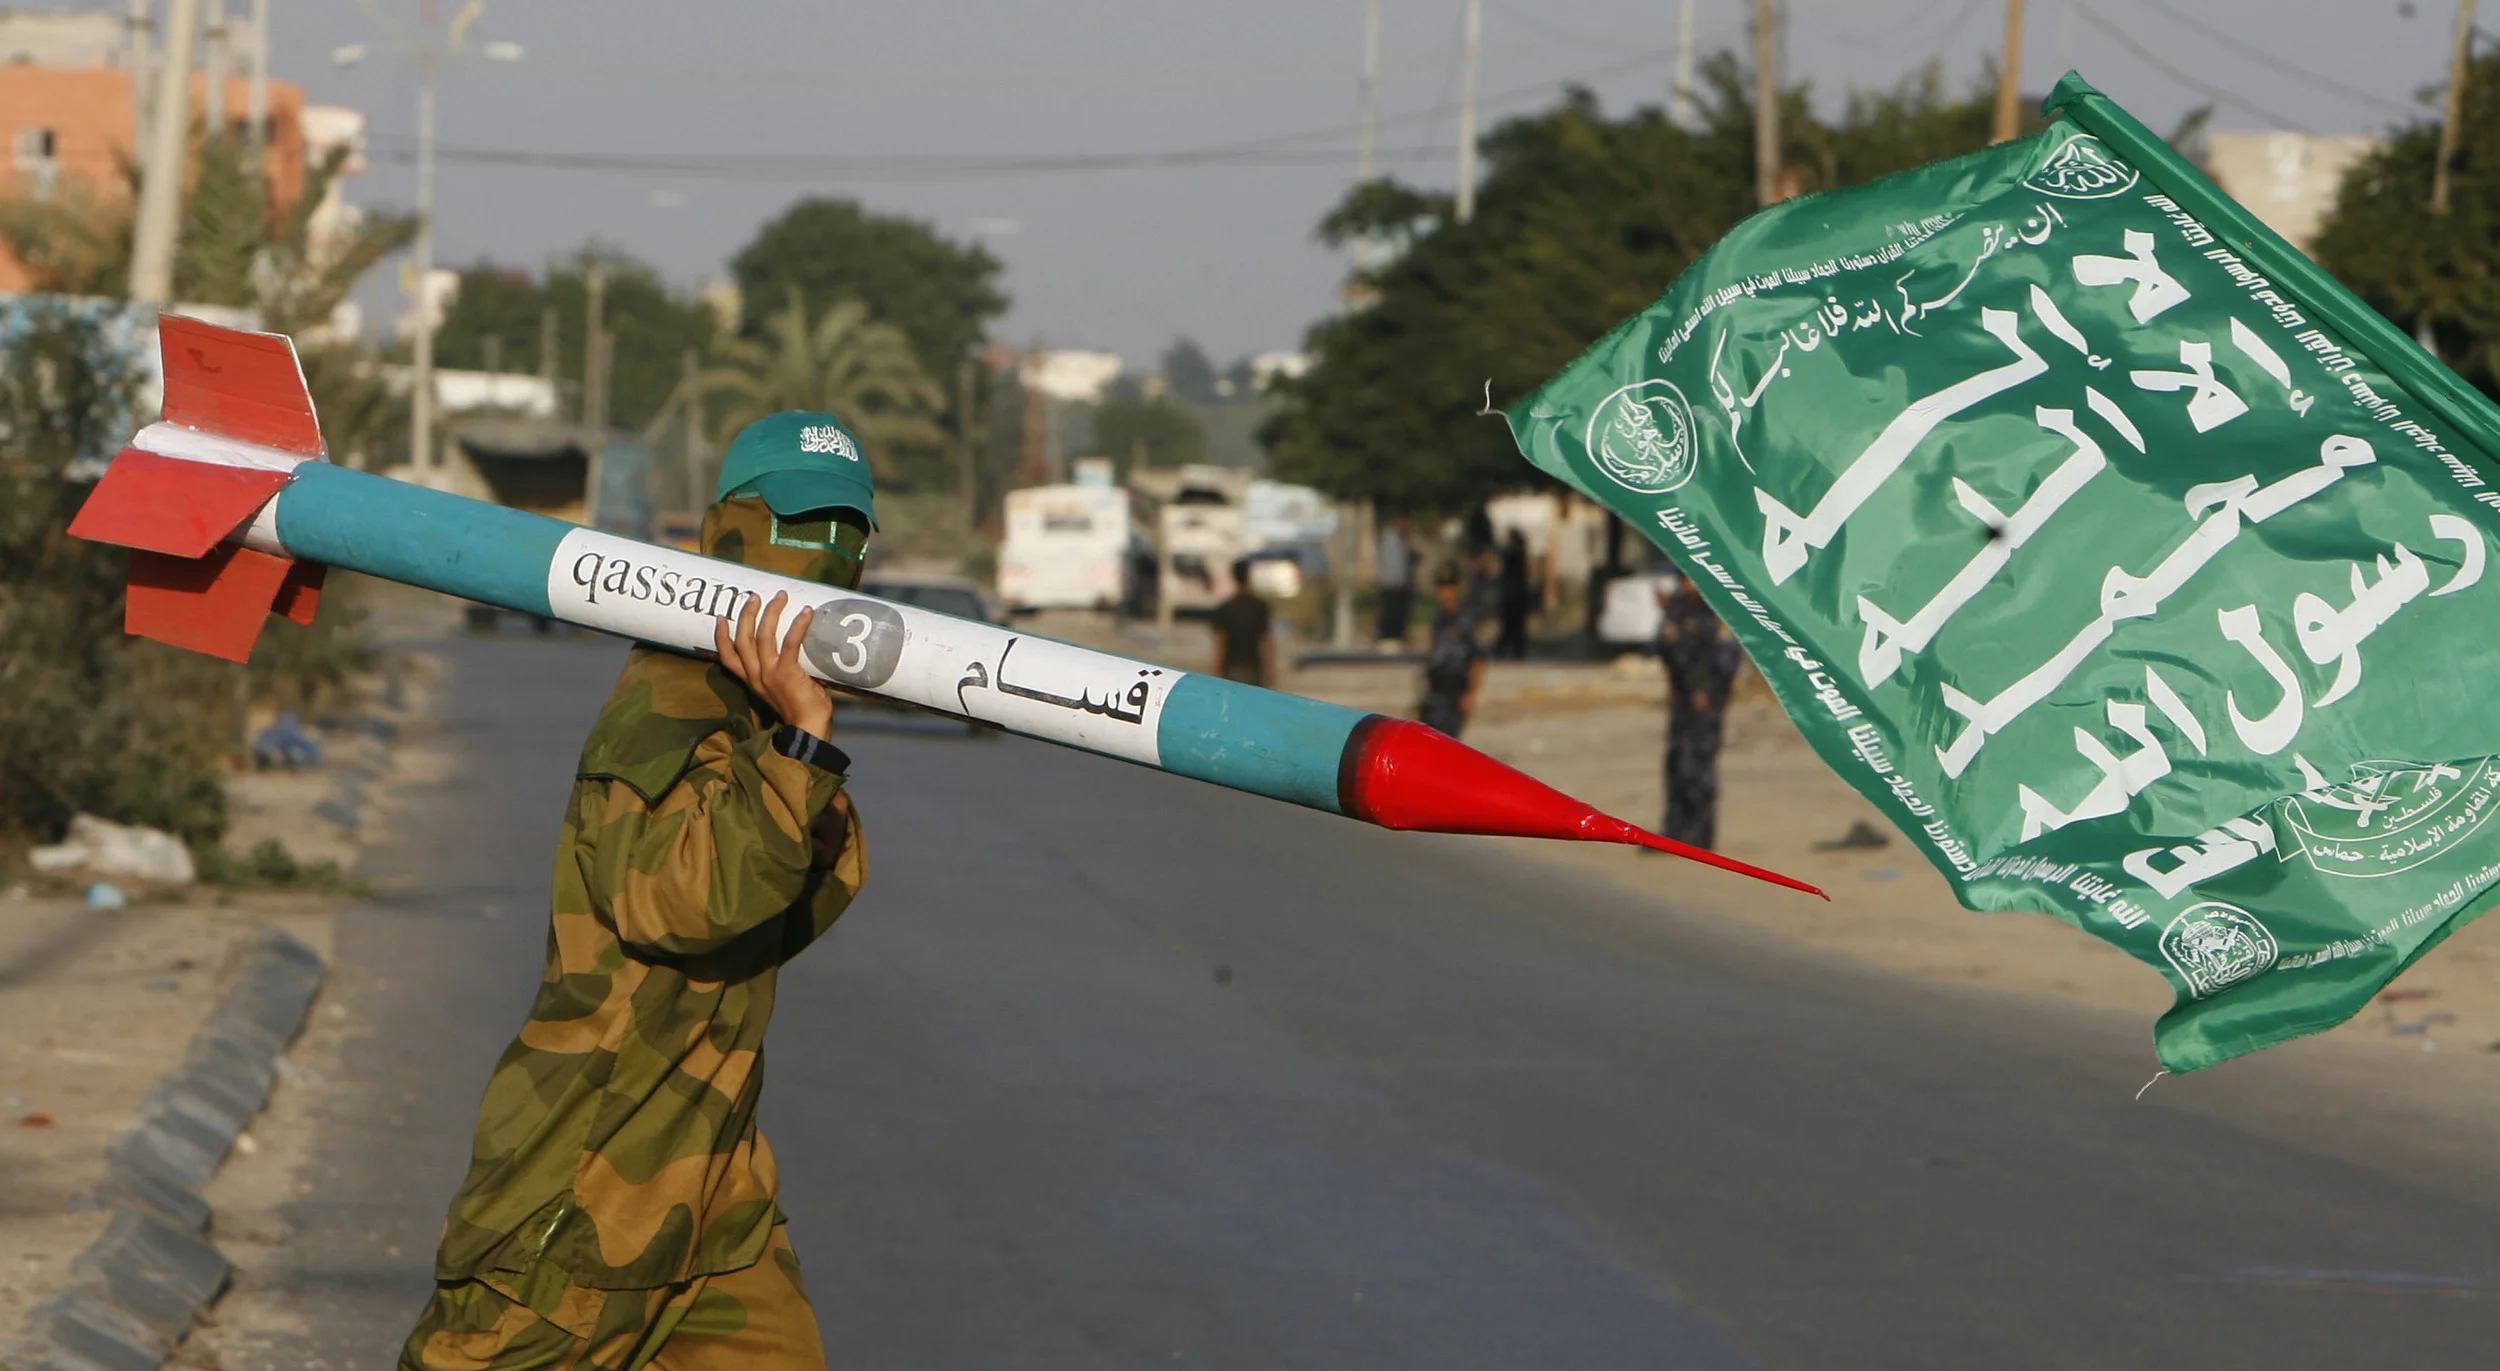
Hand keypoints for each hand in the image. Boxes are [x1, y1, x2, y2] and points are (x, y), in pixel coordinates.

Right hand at [715, 591, 832, 739]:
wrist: (808, 730)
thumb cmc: (802, 712)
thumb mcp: (783, 690)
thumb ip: (784, 672)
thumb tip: (802, 651)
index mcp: (753, 682)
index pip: (728, 658)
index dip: (722, 638)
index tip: (721, 618)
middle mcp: (756, 676)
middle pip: (742, 640)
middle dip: (746, 615)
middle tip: (754, 597)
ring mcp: (769, 674)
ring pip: (762, 636)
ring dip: (771, 613)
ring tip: (780, 597)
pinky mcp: (786, 672)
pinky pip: (790, 643)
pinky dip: (798, 625)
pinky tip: (806, 612)